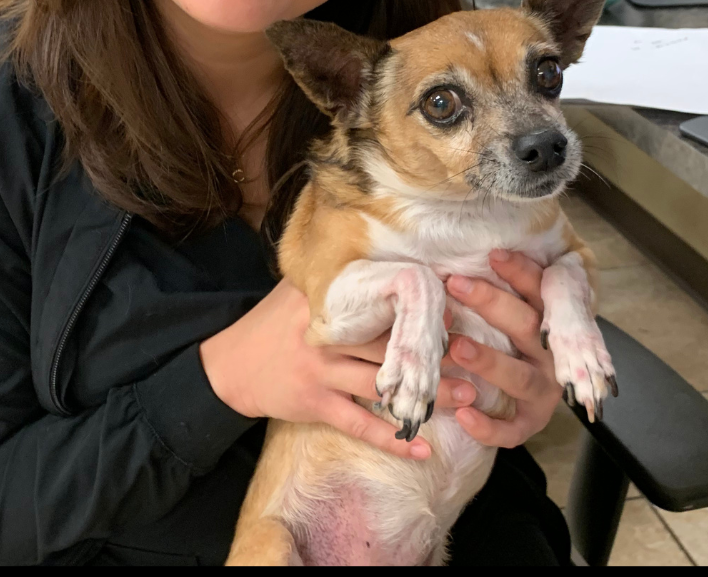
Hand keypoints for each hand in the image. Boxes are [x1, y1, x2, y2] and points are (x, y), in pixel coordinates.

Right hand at [199, 278, 473, 461]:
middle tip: (477, 354)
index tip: (456, 311)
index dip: (417, 308)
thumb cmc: (271, 323)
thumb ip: (334, 279)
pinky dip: (392, 439)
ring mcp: (319, 370)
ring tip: (467, 394)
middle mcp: (324, 333)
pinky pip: (360, 424)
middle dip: (433, 351)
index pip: (377, 302)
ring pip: (382, 384)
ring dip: (426, 393)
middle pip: (386, 343)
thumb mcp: (296, 290)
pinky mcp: (314, 404)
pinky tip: (423, 448)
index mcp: (324, 300)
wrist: (230, 366)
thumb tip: (384, 259)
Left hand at [443, 250, 562, 447]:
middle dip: (490, 303)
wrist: (527, 393)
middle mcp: (550, 354)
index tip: (492, 254)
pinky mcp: (531, 422)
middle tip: (455, 284)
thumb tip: (453, 259)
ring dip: (489, 361)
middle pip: (525, 325)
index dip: (519, 271)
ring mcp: (543, 390)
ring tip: (457, 347)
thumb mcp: (509, 309)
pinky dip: (489, 426)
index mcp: (548, 320)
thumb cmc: (506, 335)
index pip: (539, 289)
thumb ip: (497, 289)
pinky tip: (463, 414)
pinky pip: (513, 428)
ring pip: (519, 377)